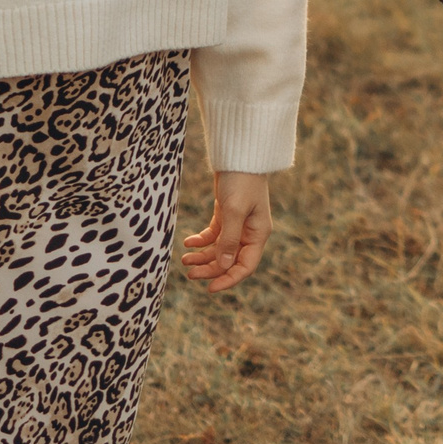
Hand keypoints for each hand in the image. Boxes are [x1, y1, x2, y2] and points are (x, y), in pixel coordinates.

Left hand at [180, 171, 273, 292]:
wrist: (239, 155)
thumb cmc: (241, 181)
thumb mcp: (234, 211)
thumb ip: (229, 239)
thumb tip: (225, 265)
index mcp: (258, 234)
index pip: (245, 266)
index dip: (229, 279)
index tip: (210, 288)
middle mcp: (250, 232)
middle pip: (230, 260)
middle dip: (210, 269)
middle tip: (189, 274)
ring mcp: (238, 224)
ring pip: (220, 249)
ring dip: (203, 256)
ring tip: (185, 259)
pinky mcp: (227, 215)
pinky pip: (214, 235)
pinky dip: (201, 241)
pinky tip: (188, 242)